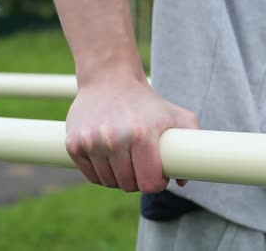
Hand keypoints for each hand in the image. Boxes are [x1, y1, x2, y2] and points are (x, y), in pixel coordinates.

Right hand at [65, 77, 197, 192]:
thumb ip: (192, 142)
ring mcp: (91, 142)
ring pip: (109, 182)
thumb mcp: (176, 115)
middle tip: (142, 165)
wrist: (109, 79)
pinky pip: (91, 175)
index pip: (149, 183)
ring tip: (127, 160)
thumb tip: (183, 181)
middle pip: (128, 185)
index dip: (156, 183)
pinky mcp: (73, 144)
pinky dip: (101, 172)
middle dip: (138, 180)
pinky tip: (110, 158)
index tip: (158, 175)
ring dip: (119, 177)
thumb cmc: (148, 102)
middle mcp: (114, 139)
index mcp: (142, 134)